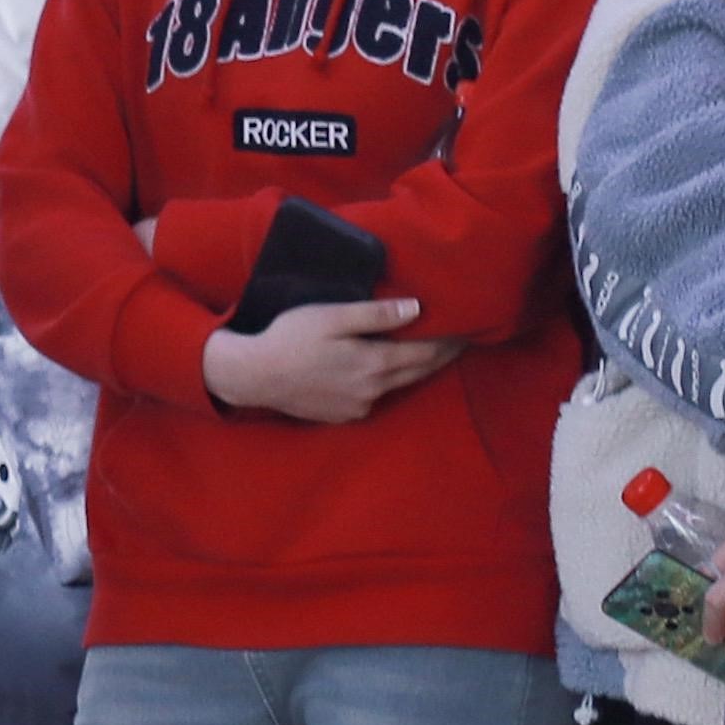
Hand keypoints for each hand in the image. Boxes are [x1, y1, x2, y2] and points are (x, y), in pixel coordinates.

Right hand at [199, 297, 468, 423]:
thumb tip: (416, 309)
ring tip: (428, 353)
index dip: (448, 342)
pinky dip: (386, 382)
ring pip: (398, 385)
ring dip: (414, 369)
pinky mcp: (345, 415)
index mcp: (374, 363)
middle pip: (418, 371)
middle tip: (461, 343)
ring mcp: (359, 406)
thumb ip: (375, 315)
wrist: (256, 376)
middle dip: (441, 357)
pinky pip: (375, 397)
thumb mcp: (331, 317)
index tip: (468, 332)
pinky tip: (383, 371)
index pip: (425, 352)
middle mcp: (374, 390)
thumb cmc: (291, 338)